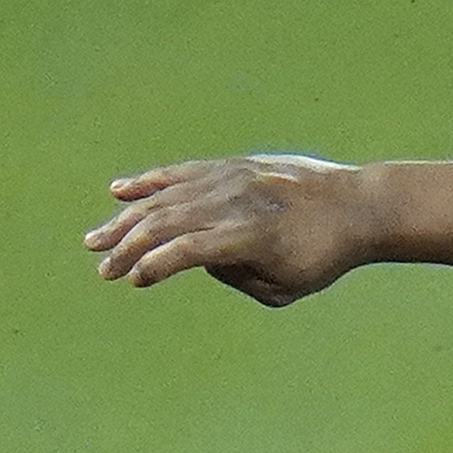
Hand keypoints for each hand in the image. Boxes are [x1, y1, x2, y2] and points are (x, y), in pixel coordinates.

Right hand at [84, 155, 370, 304]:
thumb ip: (236, 278)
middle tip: (102, 269)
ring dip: (126, 219)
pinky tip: (118, 192)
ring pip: (167, 197)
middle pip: (168, 222)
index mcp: (251, 237)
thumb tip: (197, 259)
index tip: (135, 281)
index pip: (190, 249)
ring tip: (95, 239)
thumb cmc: (323, 256)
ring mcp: (230, 179)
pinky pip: (182, 173)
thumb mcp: (285, 286)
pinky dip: (149, 182)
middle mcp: (235, 203)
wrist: (357, 205)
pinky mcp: (231, 166)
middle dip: (128, 247)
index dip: (157, 265)